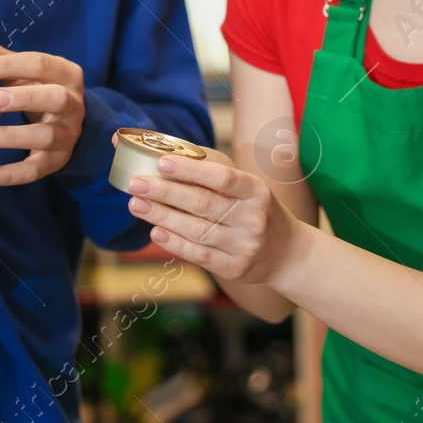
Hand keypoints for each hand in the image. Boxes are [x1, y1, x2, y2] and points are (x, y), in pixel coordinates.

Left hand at [0, 41, 84, 186]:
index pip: (41, 64)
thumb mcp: (25, 71)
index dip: (10, 66)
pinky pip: (33, 170)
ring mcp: (67, 135)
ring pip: (45, 136)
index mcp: (66, 75)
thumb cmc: (40, 89)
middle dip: (24, 98)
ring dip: (12, 137)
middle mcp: (73, 105)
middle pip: (55, 98)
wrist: (68, 123)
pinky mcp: (56, 161)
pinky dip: (7, 175)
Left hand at [125, 151, 304, 285]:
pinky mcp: (234, 268)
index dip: (191, 171)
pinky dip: (174, 243)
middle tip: (136, 182)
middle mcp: (253, 219)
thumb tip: (167, 154)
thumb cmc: (256, 210)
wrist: (286, 253)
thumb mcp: (247, 187)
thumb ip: (212, 172)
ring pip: (196, 230)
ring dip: (161, 216)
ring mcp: (244, 246)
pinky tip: (155, 231)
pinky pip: (198, 255)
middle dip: (165, 192)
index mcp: (256, 191)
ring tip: (136, 204)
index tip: (162, 162)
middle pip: (203, 204)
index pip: (222, 178)